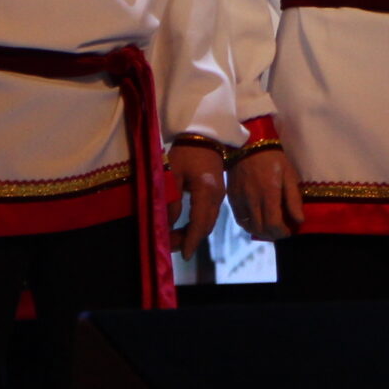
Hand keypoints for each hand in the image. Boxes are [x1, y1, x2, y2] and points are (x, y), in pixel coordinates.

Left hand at [164, 142, 227, 259]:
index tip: (183, 255)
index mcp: (206, 190)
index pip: (200, 223)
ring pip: (208, 221)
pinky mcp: (218, 191)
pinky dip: (198, 224)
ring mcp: (220, 194)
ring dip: (194, 233)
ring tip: (175, 239)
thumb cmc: (186, 151)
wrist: (206, 133)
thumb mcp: (172, 173)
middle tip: (171, 247)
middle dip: (190, 240)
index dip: (191, 241)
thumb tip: (168, 224)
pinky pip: (209, 214)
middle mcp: (217, 196)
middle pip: (206, 226)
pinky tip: (185, 227)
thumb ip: (171, 200)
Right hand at [229, 147, 302, 241]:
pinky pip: (240, 220)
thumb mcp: (289, 174)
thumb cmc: (273, 158)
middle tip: (281, 231)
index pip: (273, 225)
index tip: (289, 231)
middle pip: (261, 230)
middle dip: (273, 235)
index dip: (282, 233)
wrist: (249, 144)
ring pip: (249, 227)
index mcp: (268, 194)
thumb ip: (294, 199)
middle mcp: (252, 201)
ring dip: (261, 232)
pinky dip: (249, 225)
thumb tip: (299, 220)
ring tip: (270, 228)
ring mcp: (240, 200)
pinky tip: (257, 222)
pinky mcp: (232, 198)